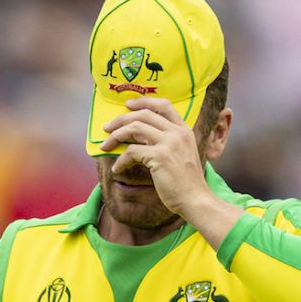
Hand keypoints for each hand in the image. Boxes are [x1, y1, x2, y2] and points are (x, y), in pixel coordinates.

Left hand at [99, 97, 211, 216]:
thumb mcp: (180, 155)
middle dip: (121, 120)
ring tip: (105, 146)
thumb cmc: (185, 183)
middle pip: (143, 115)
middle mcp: (177, 132)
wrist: (195, 199)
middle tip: (107, 128)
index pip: (163, 105)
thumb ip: (165, 144)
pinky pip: (131, 152)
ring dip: (116, 136)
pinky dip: (120, 160)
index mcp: (184, 130)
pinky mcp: (160, 156)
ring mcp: (169, 143)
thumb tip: (136, 141)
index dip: (143, 101)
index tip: (127, 105)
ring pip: (134, 128)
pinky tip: (117, 168)